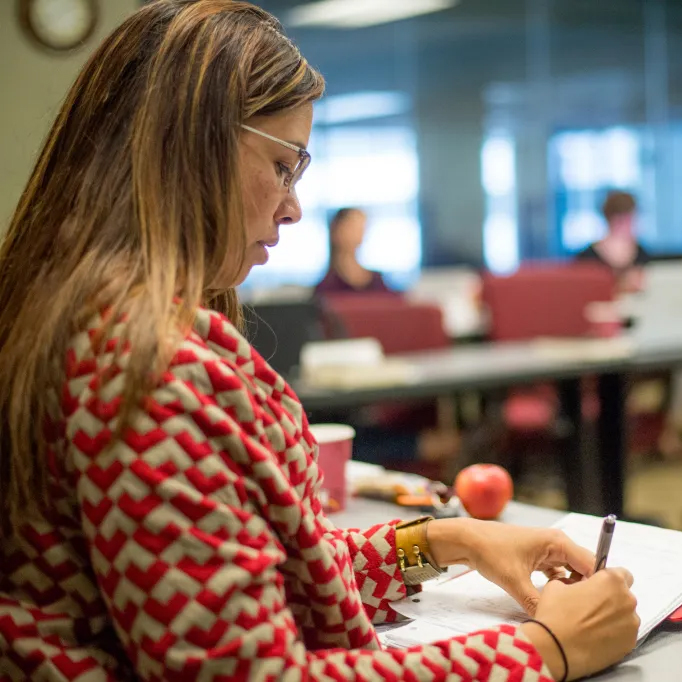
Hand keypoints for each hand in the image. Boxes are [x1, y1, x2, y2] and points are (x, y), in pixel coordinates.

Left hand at [427, 519, 594, 614]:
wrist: (468, 540)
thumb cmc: (490, 551)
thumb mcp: (514, 581)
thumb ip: (536, 604)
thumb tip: (551, 624)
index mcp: (558, 542)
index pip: (593, 565)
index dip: (598, 587)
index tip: (596, 609)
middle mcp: (557, 544)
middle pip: (586, 570)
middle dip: (585, 591)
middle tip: (579, 612)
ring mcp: (549, 551)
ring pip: (573, 574)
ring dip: (571, 590)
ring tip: (565, 607)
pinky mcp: (540, 558)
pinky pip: (559, 575)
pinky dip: (559, 587)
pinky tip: (552, 600)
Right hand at [521, 568, 639, 679]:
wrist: (556, 648)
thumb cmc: (556, 613)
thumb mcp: (557, 584)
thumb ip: (574, 581)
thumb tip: (577, 586)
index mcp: (612, 580)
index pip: (622, 573)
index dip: (608, 579)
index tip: (597, 586)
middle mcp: (627, 600)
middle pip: (624, 595)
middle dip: (611, 598)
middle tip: (590, 605)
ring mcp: (631, 624)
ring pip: (625, 615)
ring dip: (613, 616)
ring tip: (591, 624)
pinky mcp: (629, 644)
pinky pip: (624, 633)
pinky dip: (614, 633)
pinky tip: (595, 636)